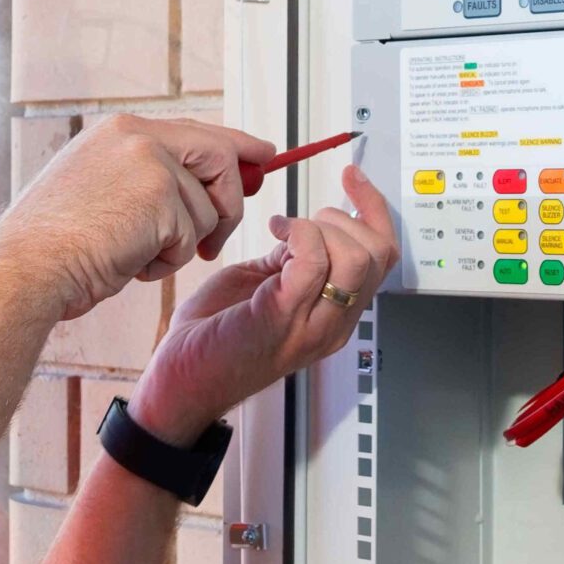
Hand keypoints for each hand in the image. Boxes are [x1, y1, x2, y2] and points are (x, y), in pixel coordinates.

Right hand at [0, 114, 277, 321]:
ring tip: (136, 256)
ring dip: (181, 246)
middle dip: (229, 201)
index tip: (263, 156)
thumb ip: (150, 179)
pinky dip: (169, 262)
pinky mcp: (160, 194)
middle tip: (219, 238)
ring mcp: (149, 161)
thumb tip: (206, 191)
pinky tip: (132, 263)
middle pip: (220, 155)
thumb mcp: (100, 193)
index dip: (235, 146)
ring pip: (206, 209)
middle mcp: (136, 134)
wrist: (26, 269)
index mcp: (119, 130)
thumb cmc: (55, 246)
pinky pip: (194, 235)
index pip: (196, 130)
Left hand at [129, 164, 398, 443]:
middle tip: (306, 218)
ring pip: (356, 258)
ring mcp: (312, 326)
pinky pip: (313, 262)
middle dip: (346, 217)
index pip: (383, 258)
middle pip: (378, 255)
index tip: (353, 179)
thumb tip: (304, 232)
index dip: (374, 210)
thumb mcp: (261, 288)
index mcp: (334, 316)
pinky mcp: (281, 318)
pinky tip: (273, 232)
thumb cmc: (211, 341)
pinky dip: (296, 232)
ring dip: (322, 227)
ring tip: (286, 229)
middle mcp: (333, 325)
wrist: (179, 384)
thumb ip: (290, 263)